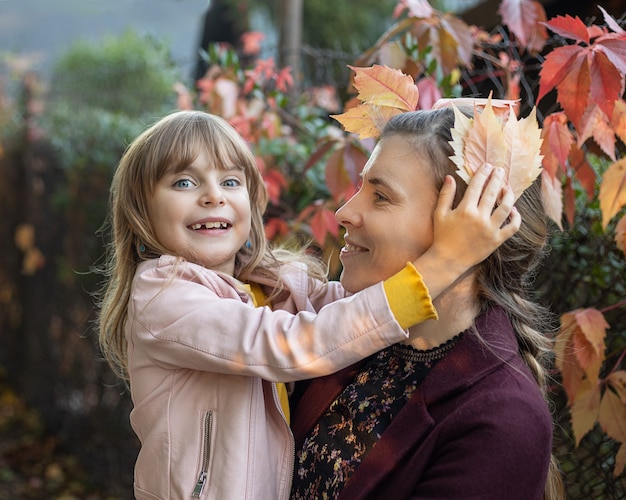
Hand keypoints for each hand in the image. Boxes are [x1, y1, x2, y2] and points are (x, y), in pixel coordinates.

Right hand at [413, 164, 519, 298]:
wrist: (448, 260)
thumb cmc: (442, 236)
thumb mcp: (439, 214)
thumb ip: (446, 194)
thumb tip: (450, 177)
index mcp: (465, 210)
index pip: (477, 186)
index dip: (483, 174)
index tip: (487, 166)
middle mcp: (480, 218)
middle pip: (492, 193)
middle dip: (497, 179)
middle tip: (500, 170)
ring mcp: (490, 229)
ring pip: (505, 207)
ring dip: (508, 195)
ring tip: (508, 188)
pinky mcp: (497, 240)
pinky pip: (512, 227)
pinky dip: (516, 218)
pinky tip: (513, 210)